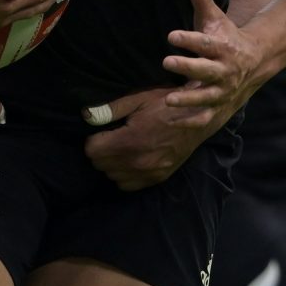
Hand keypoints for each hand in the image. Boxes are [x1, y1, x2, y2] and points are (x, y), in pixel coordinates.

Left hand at [84, 87, 228, 190]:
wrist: (199, 118)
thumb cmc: (166, 105)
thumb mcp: (138, 100)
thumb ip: (110, 110)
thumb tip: (86, 116)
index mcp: (130, 140)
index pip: (92, 151)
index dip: (93, 140)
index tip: (102, 132)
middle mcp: (137, 161)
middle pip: (100, 165)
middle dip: (100, 151)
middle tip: (111, 139)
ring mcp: (148, 172)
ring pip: (112, 176)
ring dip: (111, 164)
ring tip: (121, 149)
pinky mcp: (157, 178)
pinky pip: (127, 185)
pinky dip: (124, 175)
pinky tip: (130, 161)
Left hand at [158, 0, 269, 125]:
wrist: (256, 60)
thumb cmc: (227, 37)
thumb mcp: (216, 19)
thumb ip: (203, 1)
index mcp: (223, 47)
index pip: (204, 42)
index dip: (188, 39)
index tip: (171, 35)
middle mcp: (224, 69)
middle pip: (206, 69)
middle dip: (187, 66)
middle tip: (166, 61)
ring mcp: (223, 89)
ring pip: (206, 96)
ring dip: (188, 99)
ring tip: (168, 99)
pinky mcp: (220, 104)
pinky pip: (206, 116)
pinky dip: (191, 120)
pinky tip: (171, 120)